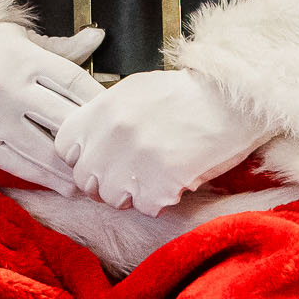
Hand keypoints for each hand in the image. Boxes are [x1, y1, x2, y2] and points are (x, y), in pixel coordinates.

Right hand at [0, 20, 104, 194]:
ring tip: (92, 179)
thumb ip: (59, 46)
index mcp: (25, 59)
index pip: (73, 82)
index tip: (116, 116)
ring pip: (43, 149)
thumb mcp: (17, 37)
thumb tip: (97, 37)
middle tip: (112, 156)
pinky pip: (17, 164)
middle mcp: (11, 89)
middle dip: (90, 140)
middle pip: (62, 119)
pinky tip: (63, 186)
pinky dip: (43, 178)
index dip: (99, 101)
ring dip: (71, 168)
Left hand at [53, 70, 263, 214]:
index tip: (99, 160)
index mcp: (102, 110)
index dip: (82, 158)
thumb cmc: (187, 95)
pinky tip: (175, 181)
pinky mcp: (159, 182)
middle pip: (86, 179)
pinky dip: (160, 199)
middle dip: (105, 182)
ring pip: (112, 198)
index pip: (65, 148)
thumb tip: (89, 141)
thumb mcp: (135, 92)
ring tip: (155, 178)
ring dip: (132, 194)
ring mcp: (133, 161)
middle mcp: (112, 135)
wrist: (234, 98)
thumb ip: (106, 116)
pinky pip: (145, 207)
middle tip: (131, 176)